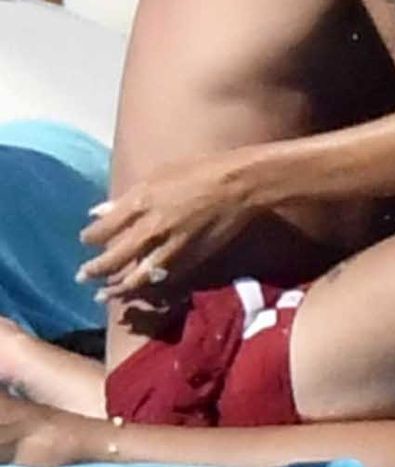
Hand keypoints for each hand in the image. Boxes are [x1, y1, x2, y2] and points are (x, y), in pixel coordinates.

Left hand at [77, 153, 257, 305]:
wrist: (240, 186)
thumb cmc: (201, 170)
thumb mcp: (159, 174)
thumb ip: (128, 197)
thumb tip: (99, 211)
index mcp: (140, 202)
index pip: (103, 229)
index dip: (91, 237)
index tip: (87, 240)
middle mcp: (150, 229)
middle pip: (113, 258)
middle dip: (94, 269)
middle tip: (82, 276)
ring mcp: (169, 248)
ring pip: (134, 277)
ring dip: (116, 288)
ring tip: (103, 295)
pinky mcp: (189, 261)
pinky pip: (160, 278)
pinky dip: (146, 286)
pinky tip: (139, 288)